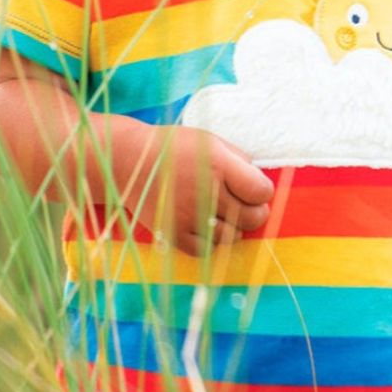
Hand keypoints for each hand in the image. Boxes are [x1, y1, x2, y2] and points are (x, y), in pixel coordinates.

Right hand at [107, 120, 273, 256]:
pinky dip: (211, 240)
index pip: (261, 191)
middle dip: (255, 212)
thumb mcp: (210, 140)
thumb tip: (261, 182)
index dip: (262, 192)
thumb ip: (239, 159)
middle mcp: (205, 193)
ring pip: (232, 237)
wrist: (128, 161)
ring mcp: (189, 217)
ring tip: (222, 213)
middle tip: (244, 203)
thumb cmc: (174, 147)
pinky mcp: (173, 235)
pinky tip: (207, 225)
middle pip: (252, 218)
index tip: (254, 188)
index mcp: (217, 165)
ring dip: (233, 227)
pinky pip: (207, 250)